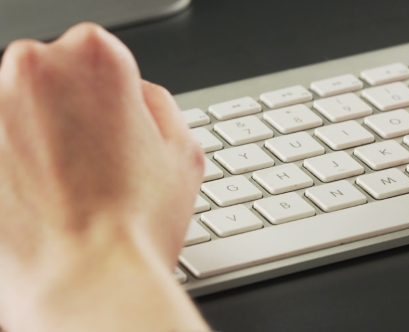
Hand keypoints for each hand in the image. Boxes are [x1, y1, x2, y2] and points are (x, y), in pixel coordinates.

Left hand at [0, 23, 208, 330]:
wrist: (83, 283)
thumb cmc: (134, 225)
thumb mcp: (183, 152)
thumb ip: (158, 105)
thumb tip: (136, 97)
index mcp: (94, 58)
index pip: (96, 55)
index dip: (109, 97)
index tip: (110, 127)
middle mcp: (31, 69)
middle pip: (50, 77)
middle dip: (68, 110)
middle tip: (90, 161)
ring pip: (14, 108)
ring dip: (35, 136)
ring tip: (62, 186)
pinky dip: (10, 161)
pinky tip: (34, 197)